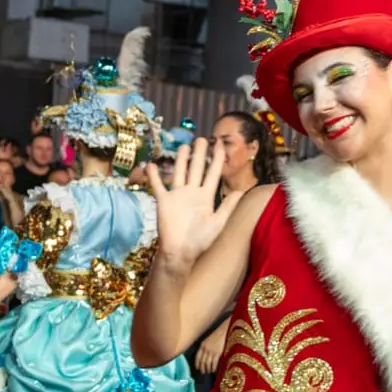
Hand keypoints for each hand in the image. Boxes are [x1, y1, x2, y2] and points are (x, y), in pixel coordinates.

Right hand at [145, 138, 240, 271]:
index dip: (217, 159)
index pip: (213, 173)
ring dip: (181, 159)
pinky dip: (154, 175)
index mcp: (206, 197)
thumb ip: (228, 206)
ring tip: (184, 146)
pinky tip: (151, 164)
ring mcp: (178, 195)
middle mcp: (192, 193)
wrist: (180, 252)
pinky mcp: (164, 201)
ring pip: (180, 172)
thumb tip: (239, 190)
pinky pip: (158, 185)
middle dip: (200, 154)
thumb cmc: (200, 241)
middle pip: (197, 169)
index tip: (220, 145)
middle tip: (202, 139)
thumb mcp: (218, 223)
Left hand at [196, 322, 226, 374]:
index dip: (197, 363)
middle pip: (202, 361)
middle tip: (203, 372)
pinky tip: (214, 370)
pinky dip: (213, 368)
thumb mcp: (208, 340)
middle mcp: (205, 349)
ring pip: (207, 363)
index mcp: (202, 345)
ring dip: (208, 369)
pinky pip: (214, 363)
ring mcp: (211, 351)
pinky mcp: (218, 353)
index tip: (197, 368)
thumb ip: (205, 347)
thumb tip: (205, 356)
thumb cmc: (217, 335)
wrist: (224, 331)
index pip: (197, 357)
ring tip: (208, 372)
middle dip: (202, 368)